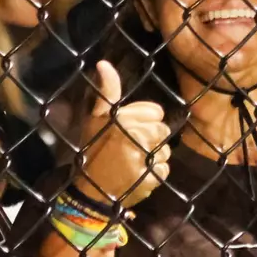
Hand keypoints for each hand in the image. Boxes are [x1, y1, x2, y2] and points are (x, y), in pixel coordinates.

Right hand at [73, 60, 171, 209]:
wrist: (90, 192)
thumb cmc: (93, 150)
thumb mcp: (96, 119)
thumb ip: (106, 91)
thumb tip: (104, 63)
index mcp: (124, 120)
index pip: (157, 112)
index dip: (146, 120)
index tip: (130, 130)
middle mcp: (136, 137)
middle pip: (163, 131)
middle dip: (151, 138)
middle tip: (131, 148)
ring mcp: (144, 160)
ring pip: (166, 151)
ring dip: (154, 157)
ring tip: (133, 162)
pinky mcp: (151, 179)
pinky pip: (165, 170)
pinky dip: (155, 174)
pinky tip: (138, 175)